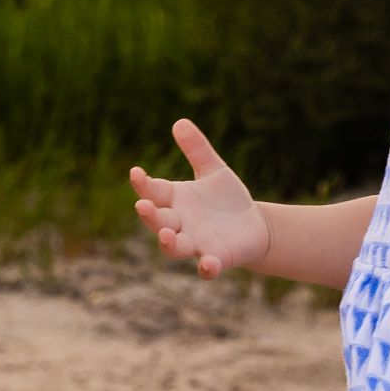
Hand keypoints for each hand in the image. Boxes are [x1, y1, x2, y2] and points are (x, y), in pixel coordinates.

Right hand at [129, 120, 270, 278]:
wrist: (254, 226)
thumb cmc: (226, 199)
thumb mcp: (214, 170)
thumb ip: (197, 149)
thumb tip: (180, 122)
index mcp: (175, 200)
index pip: (153, 192)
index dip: (143, 184)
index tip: (135, 172)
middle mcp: (180, 224)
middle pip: (158, 221)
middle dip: (150, 215)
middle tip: (142, 206)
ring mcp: (196, 243)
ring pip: (174, 247)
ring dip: (168, 243)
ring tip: (166, 235)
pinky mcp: (217, 259)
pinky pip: (207, 267)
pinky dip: (206, 268)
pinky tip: (208, 264)